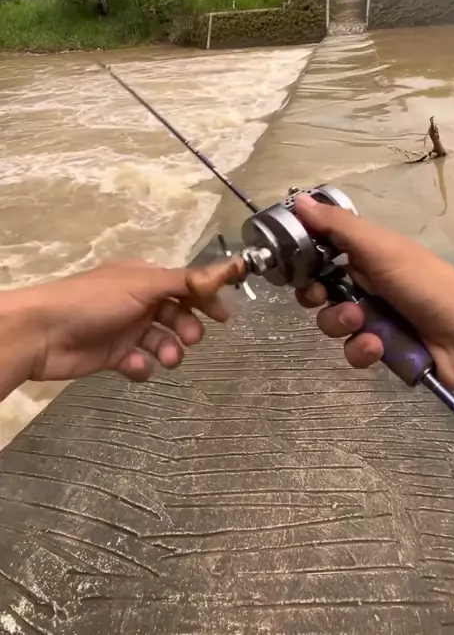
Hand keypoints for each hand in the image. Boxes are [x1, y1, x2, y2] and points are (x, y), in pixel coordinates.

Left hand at [0, 260, 228, 396]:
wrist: (44, 333)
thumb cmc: (94, 301)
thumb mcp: (143, 285)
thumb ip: (185, 280)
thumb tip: (227, 268)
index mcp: (143, 278)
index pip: (184, 285)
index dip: (205, 299)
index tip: (224, 316)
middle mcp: (137, 301)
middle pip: (176, 314)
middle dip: (188, 327)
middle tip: (192, 338)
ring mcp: (125, 329)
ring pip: (161, 340)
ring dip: (169, 350)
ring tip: (167, 357)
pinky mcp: (113, 355)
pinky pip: (140, 363)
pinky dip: (143, 367)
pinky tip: (135, 366)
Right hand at [294, 194, 453, 395]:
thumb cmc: (426, 284)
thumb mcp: (381, 248)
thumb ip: (339, 227)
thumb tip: (301, 201)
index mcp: (367, 253)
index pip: (322, 251)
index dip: (303, 258)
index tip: (289, 263)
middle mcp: (366, 283)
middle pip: (318, 289)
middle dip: (315, 296)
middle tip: (320, 296)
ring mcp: (373, 317)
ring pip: (332, 322)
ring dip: (341, 323)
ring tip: (364, 323)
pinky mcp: (380, 349)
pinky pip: (352, 350)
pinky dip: (362, 349)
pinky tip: (379, 347)